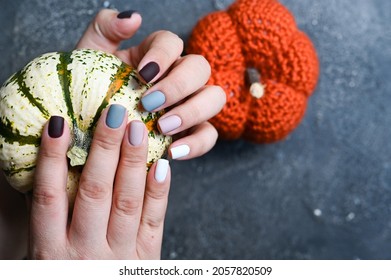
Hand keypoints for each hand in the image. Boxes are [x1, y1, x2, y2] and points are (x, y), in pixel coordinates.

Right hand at [30, 107, 170, 258]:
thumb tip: (52, 170)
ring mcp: (119, 257)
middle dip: (104, 149)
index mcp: (50, 250)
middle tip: (113, 113)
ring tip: (136, 129)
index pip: (48, 197)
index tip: (58, 124)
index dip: (52, 159)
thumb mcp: (44, 257)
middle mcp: (84, 252)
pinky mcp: (146, 260)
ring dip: (132, 162)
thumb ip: (50, 220)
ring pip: (126, 201)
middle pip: (94, 191)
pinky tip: (162, 165)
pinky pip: (154, 221)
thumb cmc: (66, 275)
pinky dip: (158, 192)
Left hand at [76, 9, 225, 159]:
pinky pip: (208, 135)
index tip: (143, 74)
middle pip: (200, 68)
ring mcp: (190, 104)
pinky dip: (196, 144)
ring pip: (214, 98)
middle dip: (179, 85)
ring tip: (163, 127)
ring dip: (192, 111)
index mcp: (156, 56)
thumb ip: (106, 28)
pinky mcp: (193, 132)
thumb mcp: (91, 57)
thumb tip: (133, 19)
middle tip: (150, 103)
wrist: (90, 130)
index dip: (163, 55)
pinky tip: (172, 151)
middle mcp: (179, 77)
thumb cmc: (93, 91)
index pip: (172, 42)